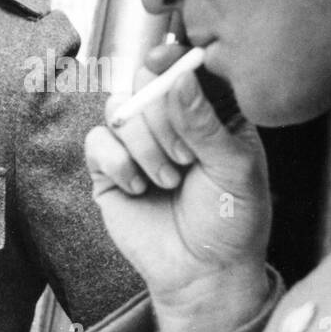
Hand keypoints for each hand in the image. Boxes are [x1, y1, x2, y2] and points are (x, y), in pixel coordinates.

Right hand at [85, 44, 271, 331]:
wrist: (204, 274)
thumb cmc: (231, 221)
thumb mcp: (233, 169)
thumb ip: (205, 122)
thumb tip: (179, 78)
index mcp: (210, 111)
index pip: (187, 67)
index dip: (174, 58)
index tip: (164, 57)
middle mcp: (171, 120)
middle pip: (145, 79)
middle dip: (161, 115)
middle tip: (185, 155)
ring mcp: (137, 143)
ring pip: (119, 108)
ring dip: (144, 145)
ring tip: (169, 179)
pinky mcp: (109, 169)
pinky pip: (97, 141)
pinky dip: (118, 162)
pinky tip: (140, 188)